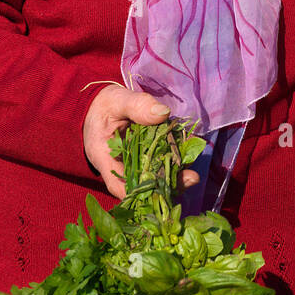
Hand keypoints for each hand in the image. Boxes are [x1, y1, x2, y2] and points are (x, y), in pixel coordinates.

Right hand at [83, 83, 198, 199]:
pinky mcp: (144, 153)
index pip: (117, 185)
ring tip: (192, 175)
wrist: (102, 104)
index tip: (161, 191)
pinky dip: (172, 159)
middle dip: (165, 184)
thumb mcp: (117, 101)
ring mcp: (133, 161)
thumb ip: (138, 106)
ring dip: (172, 175)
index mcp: (104, 157)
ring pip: (152, 174)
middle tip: (190, 179)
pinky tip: (188, 156)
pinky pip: (158, 160)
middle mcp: (118, 166)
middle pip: (140, 183)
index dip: (138, 193)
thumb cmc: (105, 104)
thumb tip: (164, 113)